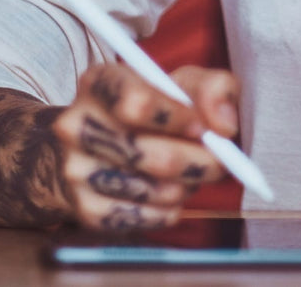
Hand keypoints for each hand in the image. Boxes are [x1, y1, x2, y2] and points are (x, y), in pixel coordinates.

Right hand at [51, 63, 238, 229]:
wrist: (107, 147)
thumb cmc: (157, 108)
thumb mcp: (186, 83)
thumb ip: (214, 88)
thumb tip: (224, 125)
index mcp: (99, 82)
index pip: (136, 104)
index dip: (178, 118)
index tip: (203, 127)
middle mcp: (76, 125)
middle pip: (149, 154)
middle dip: (199, 161)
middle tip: (219, 161)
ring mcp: (76, 170)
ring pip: (154, 189)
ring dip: (187, 186)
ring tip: (188, 173)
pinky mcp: (86, 210)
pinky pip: (147, 218)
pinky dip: (171, 210)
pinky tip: (170, 193)